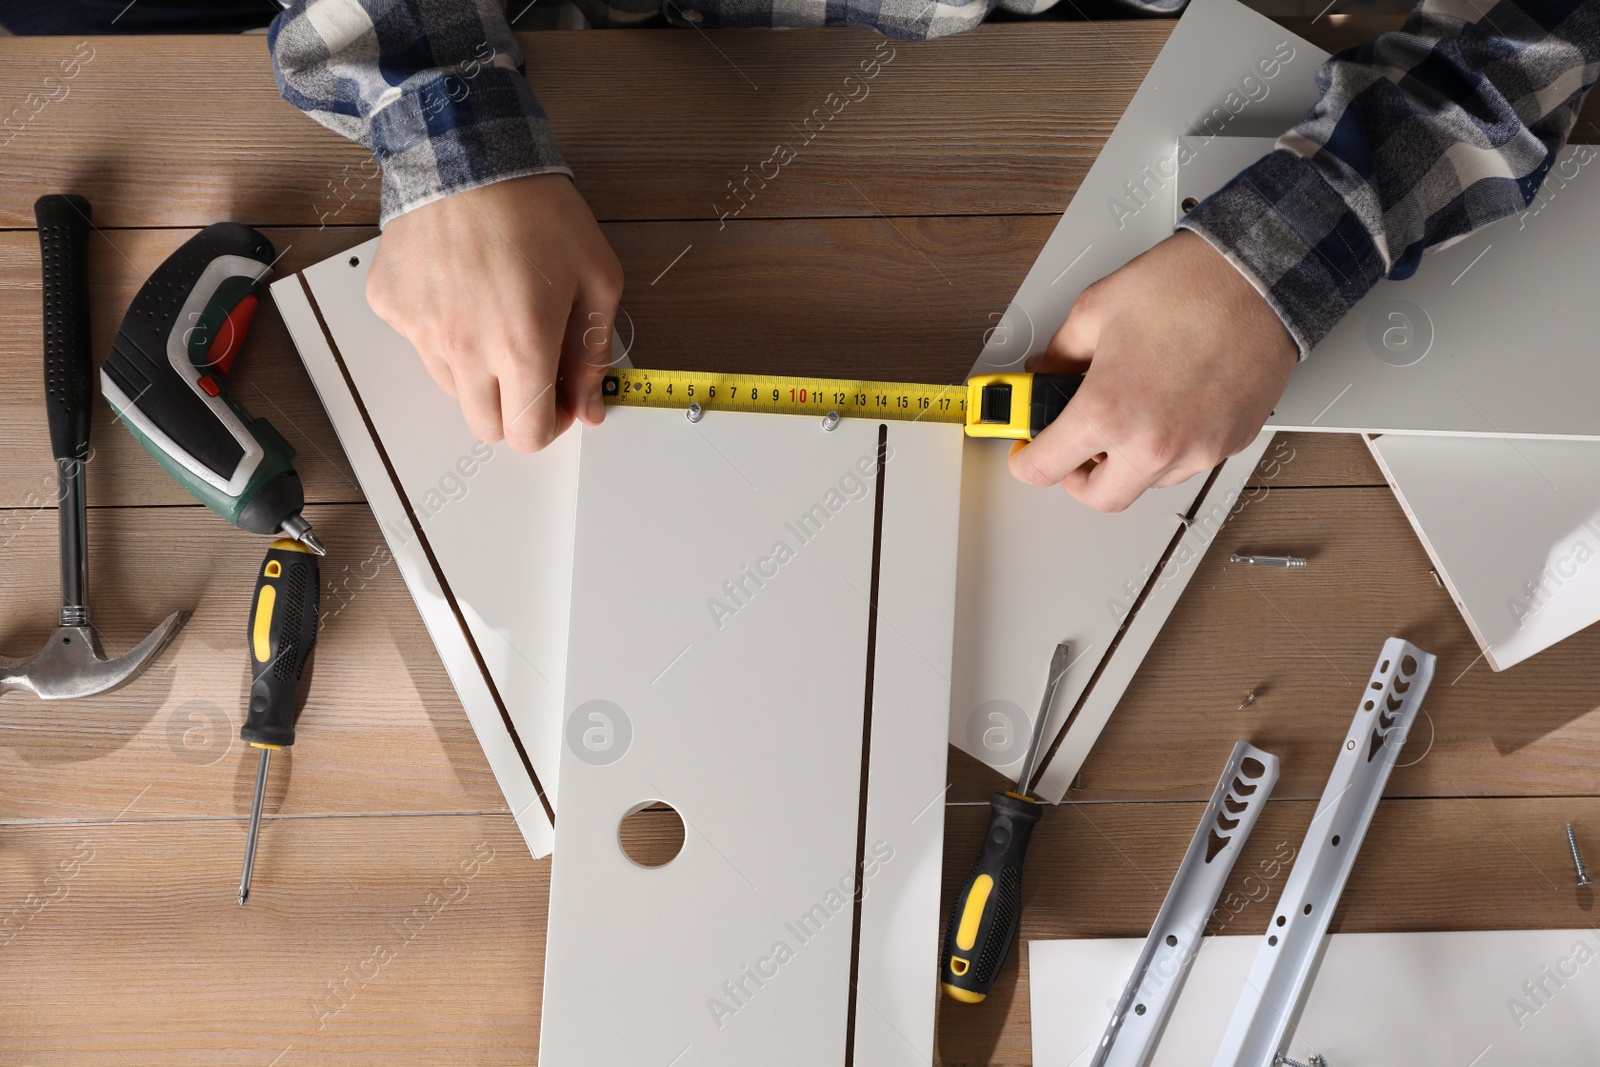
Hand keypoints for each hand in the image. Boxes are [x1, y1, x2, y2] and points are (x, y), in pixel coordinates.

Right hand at [367, 173, 622, 451]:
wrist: (467, 154)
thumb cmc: (538, 211)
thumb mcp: (596, 278)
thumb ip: (593, 352)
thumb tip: (590, 407)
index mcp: (521, 349)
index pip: (528, 436)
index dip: (549, 424)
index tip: (558, 398)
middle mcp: (464, 350)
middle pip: (485, 426)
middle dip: (512, 407)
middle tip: (529, 362)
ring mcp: (420, 331)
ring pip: (452, 387)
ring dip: (477, 370)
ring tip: (494, 313)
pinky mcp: (392, 308)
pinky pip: (420, 343)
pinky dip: (442, 330)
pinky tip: (460, 287)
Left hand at [1008, 231, 1295, 511]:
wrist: (1259, 276)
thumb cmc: (1189, 285)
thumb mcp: (1095, 311)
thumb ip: (1059, 354)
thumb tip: (1045, 373)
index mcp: (1108, 412)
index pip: (1045, 468)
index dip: (1025, 461)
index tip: (1026, 453)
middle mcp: (1153, 443)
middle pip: (1100, 498)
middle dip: (1077, 478)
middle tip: (1072, 450)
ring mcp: (1196, 449)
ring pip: (1147, 482)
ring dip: (1126, 462)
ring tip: (1125, 416)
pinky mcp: (1229, 444)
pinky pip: (1187, 463)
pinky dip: (1167, 448)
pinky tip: (1164, 408)